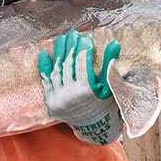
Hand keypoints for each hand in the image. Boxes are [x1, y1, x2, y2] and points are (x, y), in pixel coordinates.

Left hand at [38, 30, 122, 145]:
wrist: (93, 126)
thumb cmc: (104, 103)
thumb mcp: (109, 85)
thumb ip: (109, 63)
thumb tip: (115, 43)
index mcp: (85, 91)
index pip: (81, 62)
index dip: (84, 49)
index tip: (85, 38)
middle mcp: (69, 96)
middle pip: (67, 64)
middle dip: (70, 47)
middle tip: (72, 34)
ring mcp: (58, 99)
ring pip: (56, 71)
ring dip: (58, 54)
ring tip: (61, 40)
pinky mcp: (50, 103)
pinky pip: (47, 81)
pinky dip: (46, 68)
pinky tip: (45, 54)